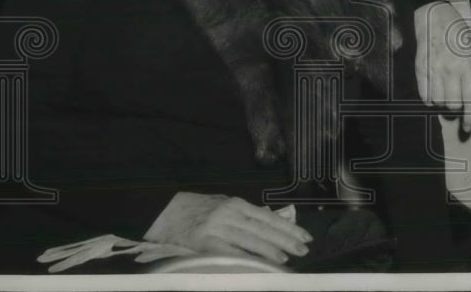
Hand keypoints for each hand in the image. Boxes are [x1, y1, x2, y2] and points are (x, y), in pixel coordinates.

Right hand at [144, 192, 311, 264]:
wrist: (164, 210)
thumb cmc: (198, 210)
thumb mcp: (224, 205)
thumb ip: (245, 215)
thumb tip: (271, 224)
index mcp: (237, 204)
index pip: (268, 218)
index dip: (288, 228)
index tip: (305, 236)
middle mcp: (229, 213)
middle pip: (263, 228)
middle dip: (285, 239)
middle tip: (304, 249)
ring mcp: (216, 227)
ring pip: (249, 239)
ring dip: (270, 250)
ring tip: (287, 258)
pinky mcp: (203, 241)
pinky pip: (227, 251)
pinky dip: (243, 258)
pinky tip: (256, 265)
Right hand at [414, 0, 470, 132]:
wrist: (435, 16)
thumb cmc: (459, 36)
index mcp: (469, 66)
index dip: (470, 118)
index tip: (468, 128)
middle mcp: (451, 70)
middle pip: (453, 105)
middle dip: (456, 108)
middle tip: (458, 101)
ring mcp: (434, 69)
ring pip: (438, 102)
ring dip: (443, 103)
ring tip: (446, 94)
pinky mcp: (420, 68)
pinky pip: (425, 95)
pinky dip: (430, 99)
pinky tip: (435, 91)